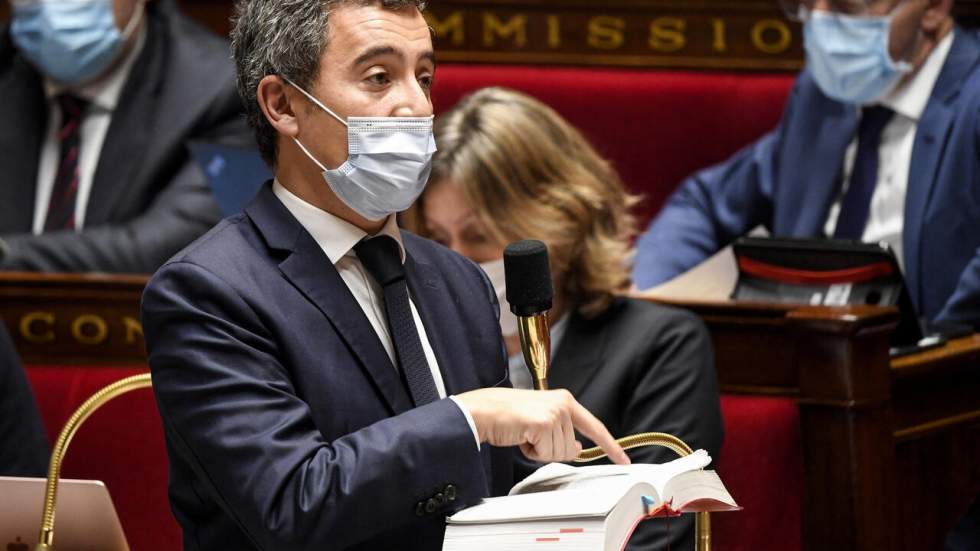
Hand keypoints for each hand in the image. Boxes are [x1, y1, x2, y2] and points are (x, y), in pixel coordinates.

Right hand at [455, 388, 629, 464]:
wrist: (484, 411)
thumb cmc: (507, 414)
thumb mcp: (541, 421)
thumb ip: (563, 432)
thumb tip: (578, 449)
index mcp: (565, 400)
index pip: (594, 427)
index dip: (610, 446)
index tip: (623, 459)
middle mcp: (563, 403)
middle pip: (572, 448)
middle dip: (551, 450)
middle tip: (532, 437)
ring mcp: (555, 413)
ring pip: (560, 453)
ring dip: (540, 451)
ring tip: (525, 434)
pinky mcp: (544, 423)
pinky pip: (546, 453)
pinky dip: (532, 452)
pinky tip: (522, 437)